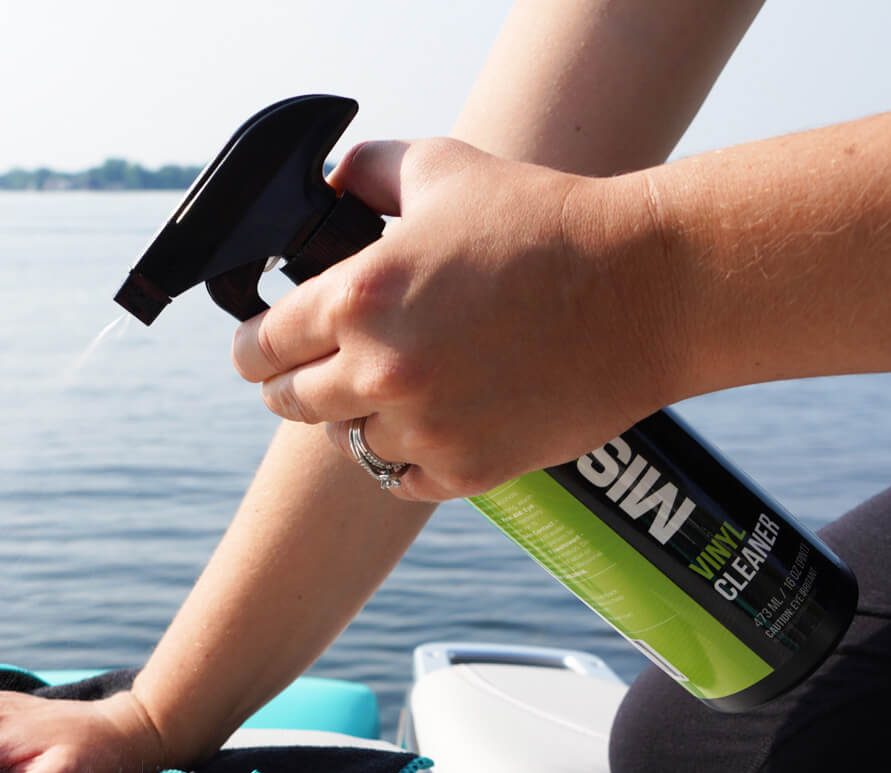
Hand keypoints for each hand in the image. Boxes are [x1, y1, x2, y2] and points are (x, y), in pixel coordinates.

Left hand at [232, 138, 677, 500]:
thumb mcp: (446, 169)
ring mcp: (422, 428)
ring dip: (359, 420)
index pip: (259, 348)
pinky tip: (429, 425)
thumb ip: (370, 172)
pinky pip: (401, 478)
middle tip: (311, 376)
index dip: (252, 349)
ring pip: (349, 443)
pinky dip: (407, 456)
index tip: (257, 351)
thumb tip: (332, 183)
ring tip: (392, 391)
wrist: (645, 291)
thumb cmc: (546, 224)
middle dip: (294, 385)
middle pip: (290, 403)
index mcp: (357, 298)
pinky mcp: (465, 470)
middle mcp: (379, 371)